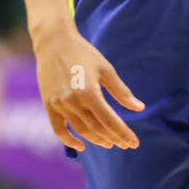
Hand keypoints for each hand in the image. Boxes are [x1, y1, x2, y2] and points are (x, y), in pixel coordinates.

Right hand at [33, 20, 144, 150]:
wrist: (54, 42)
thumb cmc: (84, 53)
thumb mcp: (106, 69)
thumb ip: (121, 91)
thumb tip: (140, 108)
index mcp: (89, 92)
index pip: (110, 120)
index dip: (123, 133)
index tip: (134, 143)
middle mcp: (73, 101)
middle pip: (96, 128)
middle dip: (113, 138)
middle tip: (125, 144)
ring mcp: (59, 104)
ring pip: (80, 130)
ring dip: (96, 140)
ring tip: (109, 143)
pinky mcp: (48, 105)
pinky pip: (58, 129)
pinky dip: (69, 140)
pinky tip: (81, 146)